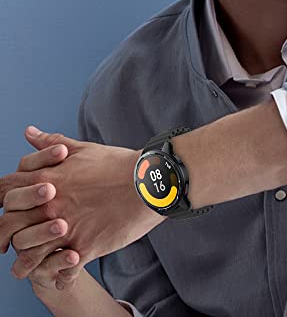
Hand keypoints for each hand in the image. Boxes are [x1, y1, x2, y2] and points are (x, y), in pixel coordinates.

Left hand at [0, 126, 164, 280]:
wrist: (149, 181)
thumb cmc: (119, 164)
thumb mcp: (82, 149)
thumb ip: (51, 143)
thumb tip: (29, 132)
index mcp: (47, 179)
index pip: (4, 194)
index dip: (1, 204)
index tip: (8, 212)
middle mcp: (50, 206)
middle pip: (8, 226)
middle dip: (4, 236)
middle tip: (8, 244)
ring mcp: (66, 228)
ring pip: (28, 255)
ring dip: (26, 263)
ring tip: (31, 266)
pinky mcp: (85, 247)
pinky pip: (63, 272)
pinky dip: (61, 277)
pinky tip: (65, 277)